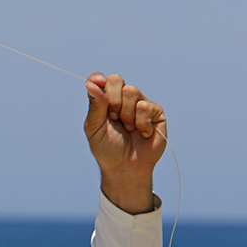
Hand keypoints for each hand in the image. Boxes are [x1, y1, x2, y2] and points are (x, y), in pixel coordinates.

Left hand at [83, 73, 166, 214]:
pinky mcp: (155, 112)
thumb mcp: (94, 128)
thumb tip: (91, 83)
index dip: (98, 79)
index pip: (101, 80)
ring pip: (132, 91)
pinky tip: (141, 133)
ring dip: (126, 114)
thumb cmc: (107, 149)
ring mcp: (140, 103)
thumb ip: (95, 106)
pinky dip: (140, 123)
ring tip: (127, 128)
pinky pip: (145, 106)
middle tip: (113, 117)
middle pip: (116, 80)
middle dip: (112, 100)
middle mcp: (122, 99)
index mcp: (105, 100)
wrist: (125, 167)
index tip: (97, 83)